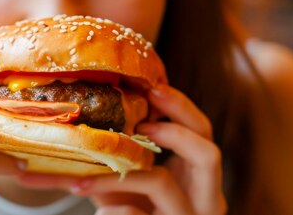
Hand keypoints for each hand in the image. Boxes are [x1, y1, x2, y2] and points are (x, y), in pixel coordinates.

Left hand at [17, 84, 225, 214]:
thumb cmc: (132, 207)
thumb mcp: (128, 177)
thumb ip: (121, 149)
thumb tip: (84, 109)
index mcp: (196, 174)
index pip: (202, 130)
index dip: (181, 106)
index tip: (152, 89)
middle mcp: (204, 197)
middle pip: (208, 153)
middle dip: (174, 131)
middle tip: (141, 122)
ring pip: (161, 182)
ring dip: (119, 172)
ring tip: (88, 177)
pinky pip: (136, 214)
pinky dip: (112, 210)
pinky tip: (99, 210)